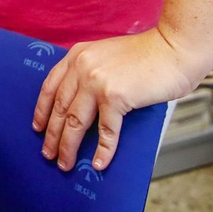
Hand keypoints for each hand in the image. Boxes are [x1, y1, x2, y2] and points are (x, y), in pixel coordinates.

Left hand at [32, 27, 196, 171]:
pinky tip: (99, 163)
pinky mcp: (115, 97)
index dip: (42, 110)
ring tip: (65, 163)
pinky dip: (102, 150)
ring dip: (68, 147)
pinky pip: (105, 130)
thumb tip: (83, 105)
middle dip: (52, 135)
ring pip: (75, 122)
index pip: (50, 87)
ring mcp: (97, 82)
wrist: (174, 48)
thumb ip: (91, 72)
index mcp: (77, 55)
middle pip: (60, 109)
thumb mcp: (107, 55)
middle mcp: (82, 67)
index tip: (37, 128)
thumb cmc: (149, 54)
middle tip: (48, 154)